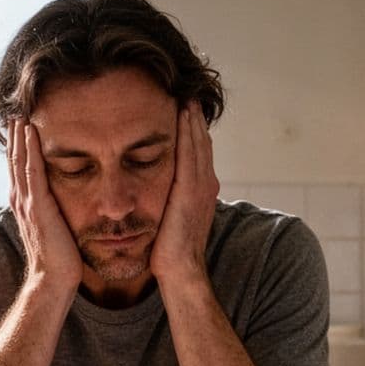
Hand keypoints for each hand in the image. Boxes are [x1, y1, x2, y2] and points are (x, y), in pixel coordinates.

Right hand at [8, 119, 81, 290]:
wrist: (54, 279)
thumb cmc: (59, 257)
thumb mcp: (54, 226)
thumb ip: (52, 210)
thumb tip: (63, 200)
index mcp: (25, 203)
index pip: (19, 167)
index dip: (19, 145)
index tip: (21, 124)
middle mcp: (21, 200)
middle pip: (15, 159)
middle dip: (15, 135)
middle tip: (15, 110)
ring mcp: (27, 202)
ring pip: (19, 160)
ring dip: (19, 135)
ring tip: (20, 113)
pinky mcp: (37, 206)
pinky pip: (32, 170)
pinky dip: (30, 149)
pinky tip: (30, 131)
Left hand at [150, 102, 219, 285]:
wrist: (180, 272)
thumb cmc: (171, 251)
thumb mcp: (173, 219)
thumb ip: (171, 201)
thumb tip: (158, 191)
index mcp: (203, 191)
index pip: (199, 153)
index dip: (194, 131)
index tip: (185, 109)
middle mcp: (206, 185)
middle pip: (202, 143)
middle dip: (195, 119)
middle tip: (188, 93)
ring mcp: (201, 188)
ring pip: (198, 144)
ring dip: (193, 119)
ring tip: (186, 96)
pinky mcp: (190, 191)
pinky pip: (190, 154)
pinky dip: (188, 132)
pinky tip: (182, 114)